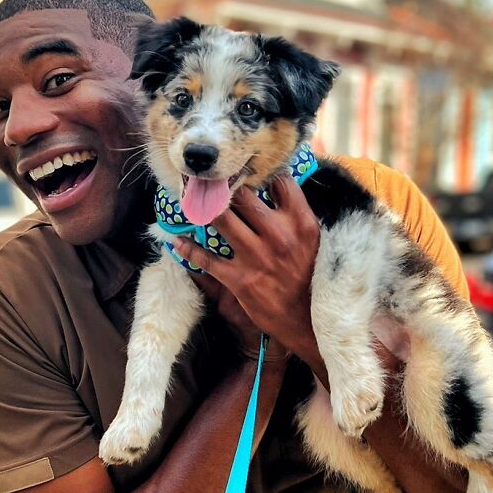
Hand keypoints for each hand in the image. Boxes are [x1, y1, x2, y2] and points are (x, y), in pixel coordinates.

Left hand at [174, 176, 319, 362]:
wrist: (308, 322)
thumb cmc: (311, 277)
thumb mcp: (314, 242)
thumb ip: (296, 215)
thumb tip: (277, 187)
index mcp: (301, 223)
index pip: (280, 183)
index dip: (263, 174)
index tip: (249, 171)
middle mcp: (279, 235)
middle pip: (244, 195)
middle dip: (227, 187)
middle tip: (214, 182)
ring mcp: (257, 256)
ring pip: (222, 219)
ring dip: (206, 210)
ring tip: (196, 204)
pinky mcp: (239, 279)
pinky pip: (207, 259)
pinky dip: (189, 250)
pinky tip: (178, 242)